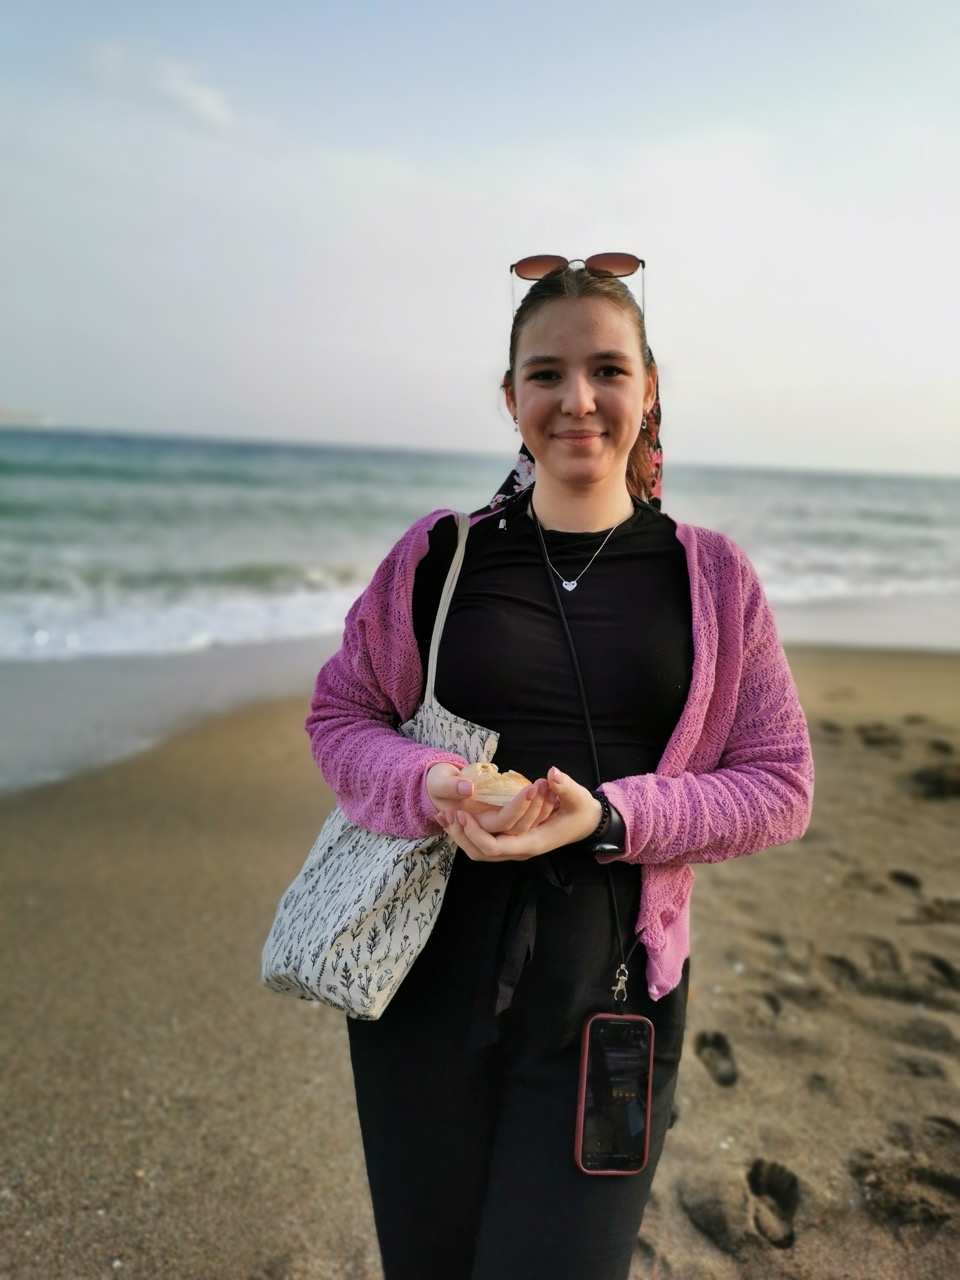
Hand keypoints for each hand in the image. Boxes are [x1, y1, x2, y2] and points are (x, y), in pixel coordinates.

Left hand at [436, 767, 602, 862]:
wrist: (586, 823)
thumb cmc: (580, 810)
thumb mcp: (577, 797)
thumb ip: (565, 787)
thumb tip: (552, 774)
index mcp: (532, 843)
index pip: (495, 847)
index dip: (475, 833)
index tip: (462, 812)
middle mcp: (521, 850)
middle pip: (481, 853)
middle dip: (461, 835)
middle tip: (448, 812)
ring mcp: (515, 848)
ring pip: (479, 851)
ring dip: (460, 835)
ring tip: (445, 815)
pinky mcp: (511, 841)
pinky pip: (484, 844)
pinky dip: (468, 833)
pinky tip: (456, 818)